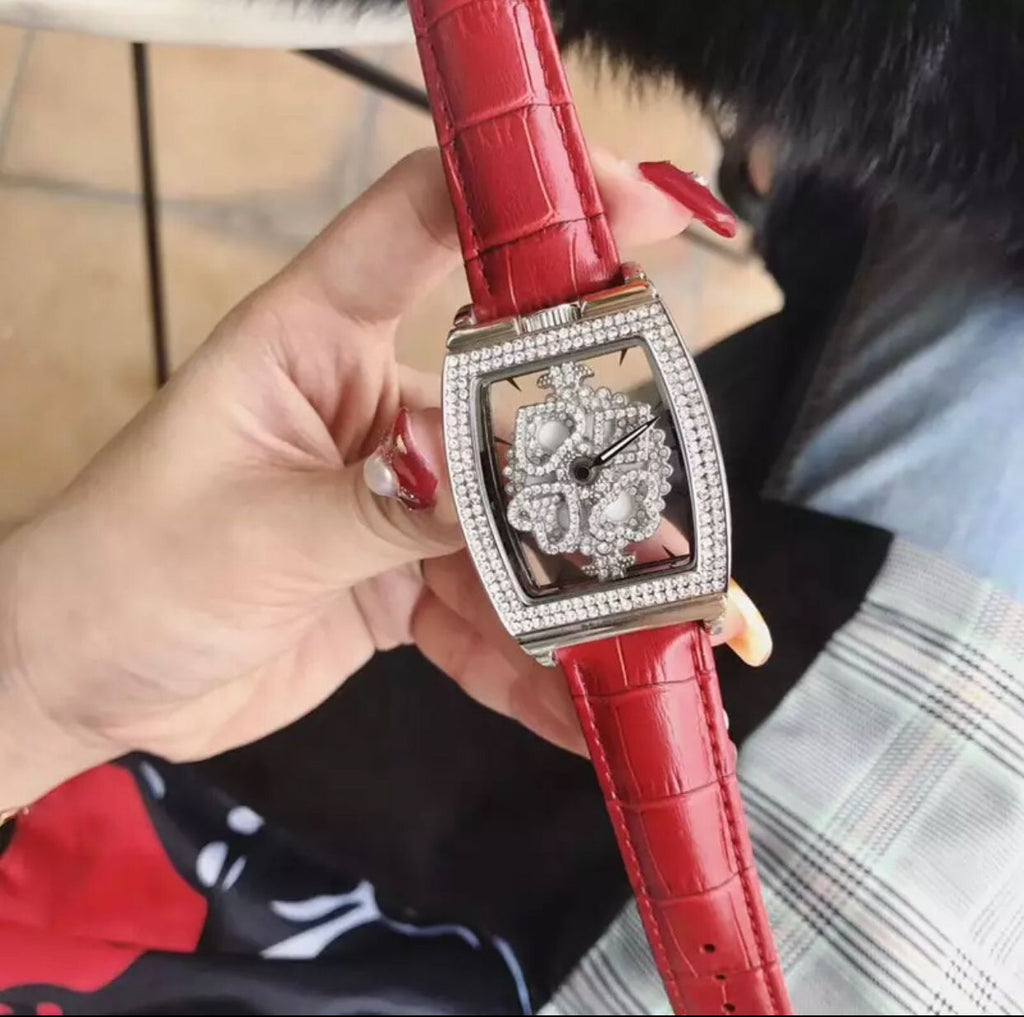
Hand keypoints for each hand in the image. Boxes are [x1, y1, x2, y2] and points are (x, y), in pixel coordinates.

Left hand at [0, 148, 729, 806]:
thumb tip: (509, 496)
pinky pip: (484, 616)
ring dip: (582, 590)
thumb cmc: (120, 570)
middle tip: (683, 521)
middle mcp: (366, 410)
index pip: (419, 231)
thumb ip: (391, 510)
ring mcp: (392, 499)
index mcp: (310, 344)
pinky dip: (531, 664)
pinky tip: (586, 704)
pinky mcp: (399, 579)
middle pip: (505, 416)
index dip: (522, 205)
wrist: (81, 677)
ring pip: (510, 536)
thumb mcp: (259, 532)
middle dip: (598, 472)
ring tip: (670, 634)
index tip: (633, 203)